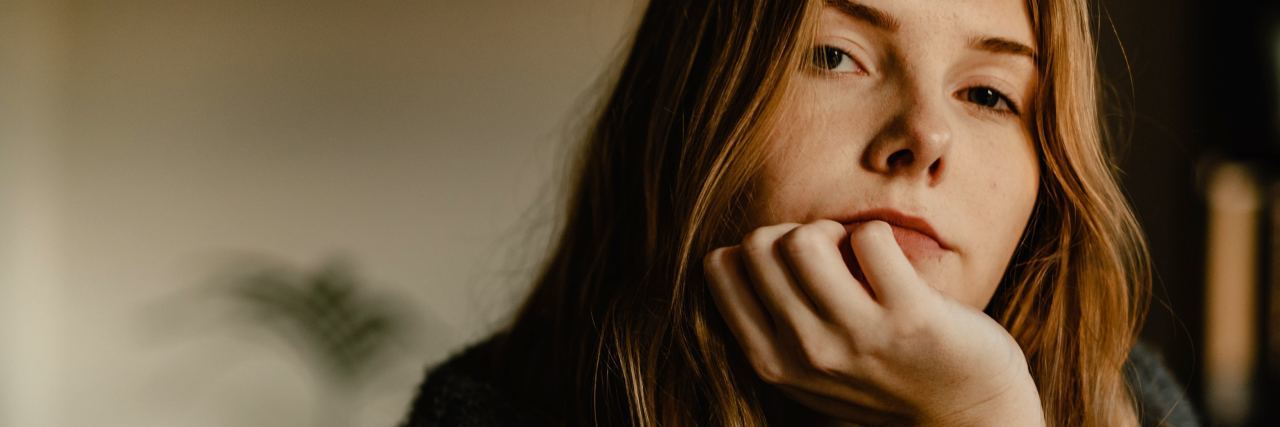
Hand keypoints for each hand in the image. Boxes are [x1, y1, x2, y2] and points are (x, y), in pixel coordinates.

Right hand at [702, 219, 1043, 425]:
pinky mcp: (910, 318)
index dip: (758, 250)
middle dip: (793, 233)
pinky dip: (877, 234)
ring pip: (804, 238)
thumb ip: (770, 321)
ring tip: (856, 254)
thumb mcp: (807, 367)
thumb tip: (744, 246)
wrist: (964, 415)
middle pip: (759, 245)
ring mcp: (857, 338)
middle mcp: (805, 353)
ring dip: (832, 230)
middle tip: (830, 256)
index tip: (794, 266)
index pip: (719, 267)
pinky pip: (869, 236)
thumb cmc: (882, 377)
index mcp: (771, 362)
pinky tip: (891, 261)